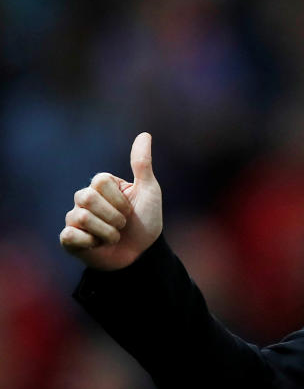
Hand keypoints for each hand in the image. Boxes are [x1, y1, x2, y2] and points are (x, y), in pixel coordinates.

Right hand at [60, 132, 162, 270]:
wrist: (143, 254)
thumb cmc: (146, 222)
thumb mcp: (149, 191)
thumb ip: (142, 164)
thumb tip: (144, 134)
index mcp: (101, 186)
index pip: (100, 181)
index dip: (119, 199)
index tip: (130, 209)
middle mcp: (84, 199)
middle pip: (87, 198)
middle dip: (114, 216)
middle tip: (122, 225)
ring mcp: (74, 219)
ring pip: (81, 217)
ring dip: (107, 232)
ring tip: (113, 237)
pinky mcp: (69, 239)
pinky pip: (70, 235)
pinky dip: (91, 243)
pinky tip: (97, 245)